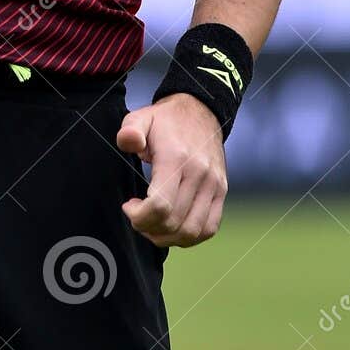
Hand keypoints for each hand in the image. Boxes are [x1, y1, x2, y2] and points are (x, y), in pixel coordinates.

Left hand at [116, 93, 227, 247]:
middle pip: (174, 222)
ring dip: (167, 237)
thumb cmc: (166, 121)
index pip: (160, 206)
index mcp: (177, 158)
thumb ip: (130, 130)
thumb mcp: (141, 117)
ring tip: (152, 225)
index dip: (139, 217)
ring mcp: (214, 185)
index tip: (128, 206)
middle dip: (148, 228)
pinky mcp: (221, 192)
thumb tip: (129, 142)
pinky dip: (189, 237)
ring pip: (191, 231)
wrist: (201, 112)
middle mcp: (199, 174)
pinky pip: (209, 228)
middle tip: (137, 216)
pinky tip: (172, 227)